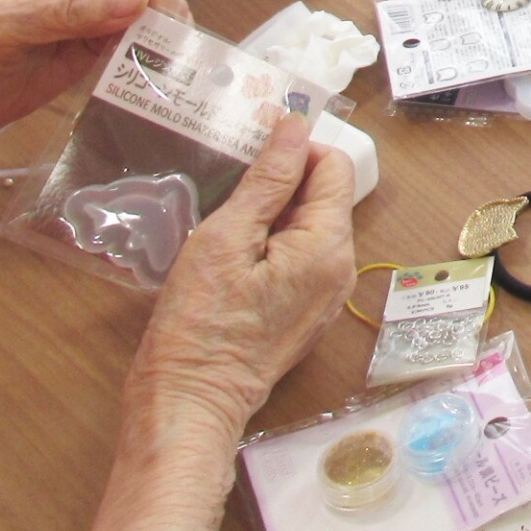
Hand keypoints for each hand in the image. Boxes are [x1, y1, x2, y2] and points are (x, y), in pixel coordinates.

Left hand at [0, 0, 186, 140]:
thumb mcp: (2, 27)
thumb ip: (68, 11)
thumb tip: (139, 0)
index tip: (162, 25)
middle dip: (165, 10)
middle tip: (169, 54)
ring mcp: (92, 8)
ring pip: (151, 10)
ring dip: (162, 37)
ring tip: (165, 70)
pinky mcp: (95, 42)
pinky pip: (137, 42)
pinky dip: (149, 58)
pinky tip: (150, 77)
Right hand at [123, 117, 355, 433]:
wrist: (190, 403)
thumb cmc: (200, 324)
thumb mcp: (226, 239)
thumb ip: (268, 180)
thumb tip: (295, 127)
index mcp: (328, 246)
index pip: (335, 167)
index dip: (298, 150)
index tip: (253, 150)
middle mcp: (341, 269)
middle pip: (325, 196)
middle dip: (284, 181)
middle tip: (231, 184)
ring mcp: (327, 295)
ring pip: (311, 227)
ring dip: (275, 213)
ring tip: (227, 220)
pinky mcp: (307, 313)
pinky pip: (302, 259)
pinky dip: (274, 244)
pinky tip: (234, 254)